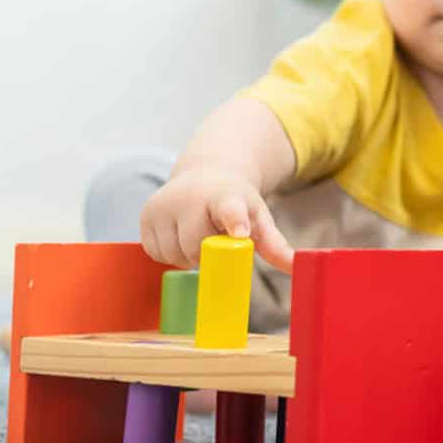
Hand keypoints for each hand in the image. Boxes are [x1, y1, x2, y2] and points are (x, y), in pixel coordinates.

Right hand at [138, 168, 294, 270]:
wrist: (204, 175)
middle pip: (197, 247)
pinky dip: (170, 252)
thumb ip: (275, 244)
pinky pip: (156, 252)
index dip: (234, 220)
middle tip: (216, 239)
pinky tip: (180, 235)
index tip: (241, 231)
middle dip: (208, 254)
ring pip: (174, 254)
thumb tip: (297, 267)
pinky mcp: (145, 215)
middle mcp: (191, 195)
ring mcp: (164, 203)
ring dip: (188, 256)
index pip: (229, 207)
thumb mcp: (258, 217)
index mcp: (227, 195)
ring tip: (198, 234)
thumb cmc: (236, 203)